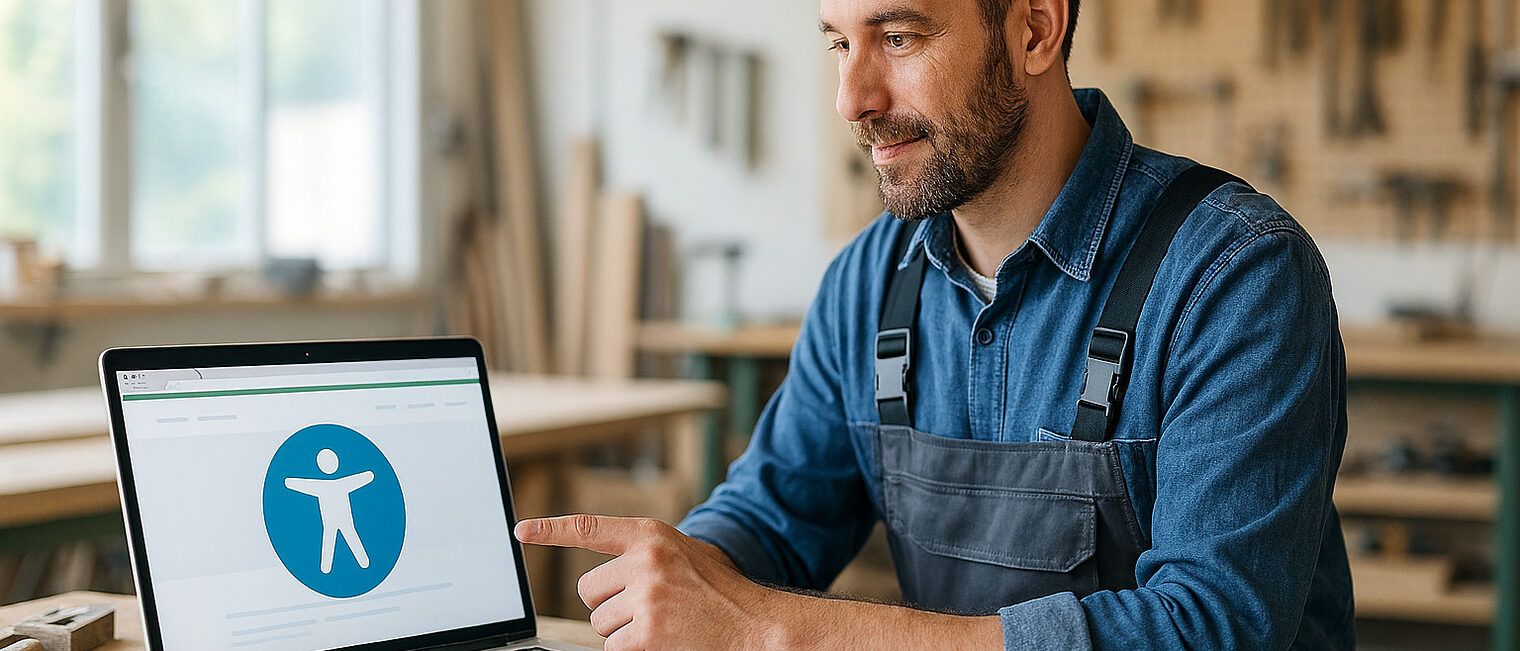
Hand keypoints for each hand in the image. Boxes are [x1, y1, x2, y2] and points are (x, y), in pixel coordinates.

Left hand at [515, 514, 776, 650]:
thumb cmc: (719, 593)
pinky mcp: (646, 634)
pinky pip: (613, 647)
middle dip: (610, 604)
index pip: (589, 528)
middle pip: (589, 591)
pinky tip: (660, 641)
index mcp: (652, 535)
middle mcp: (646, 561)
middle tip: (648, 608)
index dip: (550, 530)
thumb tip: (596, 582)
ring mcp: (646, 598)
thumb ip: (643, 556)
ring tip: (662, 624)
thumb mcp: (683, 555)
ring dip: (623, 630)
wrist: (754, 625)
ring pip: (599, 623)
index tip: (520, 531)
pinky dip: (631, 649)